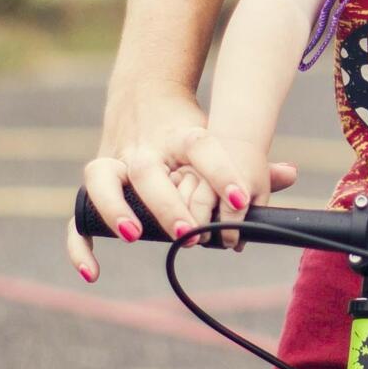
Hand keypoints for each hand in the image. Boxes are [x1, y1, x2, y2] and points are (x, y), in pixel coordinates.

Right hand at [66, 81, 296, 278]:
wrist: (143, 94)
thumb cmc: (188, 127)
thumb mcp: (217, 135)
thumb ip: (248, 160)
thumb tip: (289, 175)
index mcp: (179, 135)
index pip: (201, 146)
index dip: (221, 171)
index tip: (242, 200)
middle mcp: (142, 147)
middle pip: (147, 169)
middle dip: (166, 202)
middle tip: (190, 231)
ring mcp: (113, 162)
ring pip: (101, 179)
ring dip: (115, 208)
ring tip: (136, 236)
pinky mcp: (95, 184)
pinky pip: (77, 216)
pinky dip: (78, 244)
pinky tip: (92, 273)